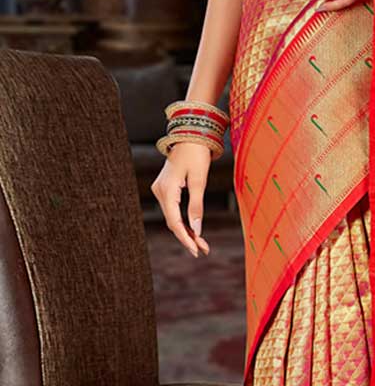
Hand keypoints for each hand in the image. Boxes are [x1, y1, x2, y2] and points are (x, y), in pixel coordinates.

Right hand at [151, 144, 211, 258]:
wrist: (190, 134)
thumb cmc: (197, 154)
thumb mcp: (200, 180)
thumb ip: (196, 206)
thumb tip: (196, 229)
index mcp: (166, 189)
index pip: (174, 221)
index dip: (185, 238)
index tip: (197, 250)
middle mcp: (159, 191)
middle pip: (172, 221)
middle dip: (187, 237)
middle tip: (204, 250)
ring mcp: (161, 189)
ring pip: (172, 217)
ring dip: (186, 230)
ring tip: (202, 244)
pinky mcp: (166, 188)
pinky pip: (173, 209)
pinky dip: (182, 220)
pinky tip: (193, 231)